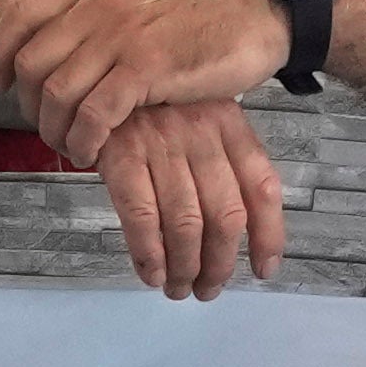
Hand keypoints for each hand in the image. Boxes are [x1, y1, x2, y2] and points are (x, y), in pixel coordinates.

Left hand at [0, 0, 284, 158]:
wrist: (262, 6)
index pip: (20, 14)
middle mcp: (100, 2)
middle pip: (31, 62)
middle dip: (28, 104)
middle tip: (46, 126)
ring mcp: (122, 34)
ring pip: (57, 93)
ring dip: (55, 130)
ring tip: (70, 146)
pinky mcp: (146, 68)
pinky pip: (93, 114)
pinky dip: (84, 141)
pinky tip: (92, 153)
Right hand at [86, 91, 288, 300]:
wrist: (96, 77)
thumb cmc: (151, 109)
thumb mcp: (198, 120)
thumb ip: (222, 164)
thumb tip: (233, 236)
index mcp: (229, 123)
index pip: (263, 188)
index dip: (268, 236)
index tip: (263, 269)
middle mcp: (201, 132)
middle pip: (225, 216)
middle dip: (218, 264)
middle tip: (208, 288)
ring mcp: (161, 143)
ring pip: (185, 224)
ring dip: (184, 268)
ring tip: (178, 288)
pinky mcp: (122, 155)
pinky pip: (142, 217)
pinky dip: (149, 254)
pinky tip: (152, 273)